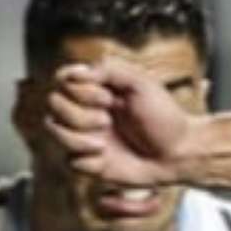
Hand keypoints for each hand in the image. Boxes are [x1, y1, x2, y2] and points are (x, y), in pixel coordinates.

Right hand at [45, 57, 193, 185]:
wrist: (177, 154)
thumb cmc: (165, 116)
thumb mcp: (142, 82)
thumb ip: (109, 69)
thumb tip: (76, 71)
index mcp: (98, 88)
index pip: (62, 80)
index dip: (78, 89)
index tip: (106, 97)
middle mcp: (87, 110)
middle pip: (53, 105)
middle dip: (79, 114)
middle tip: (107, 119)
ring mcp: (86, 135)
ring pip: (54, 131)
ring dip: (78, 137)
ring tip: (104, 141)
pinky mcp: (88, 161)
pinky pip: (69, 160)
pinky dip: (87, 159)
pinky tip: (106, 156)